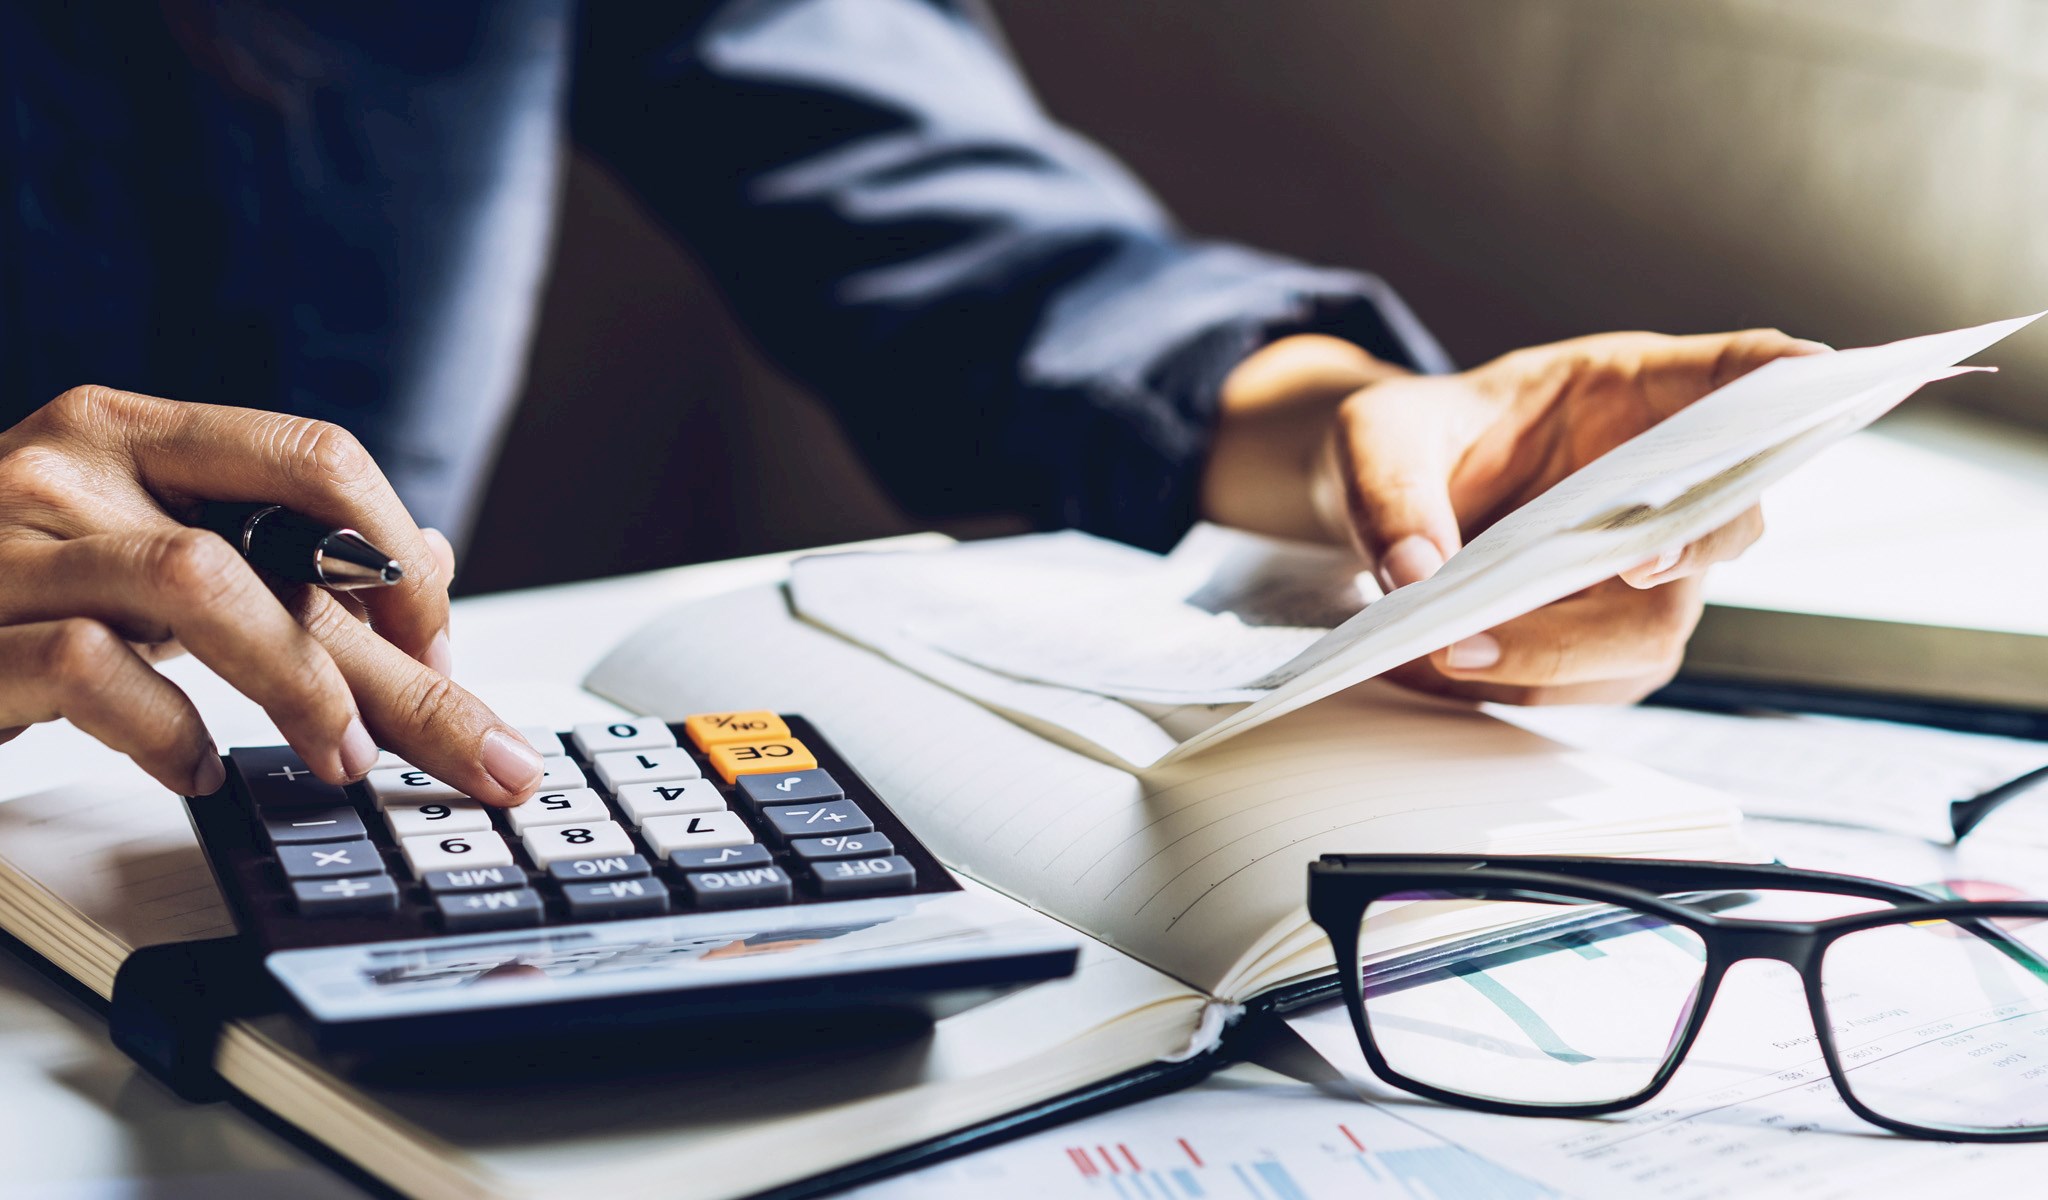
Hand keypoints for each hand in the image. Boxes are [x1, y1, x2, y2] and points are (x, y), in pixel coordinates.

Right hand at [0, 386, 543, 800]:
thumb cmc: (0, 594)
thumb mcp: (143, 555)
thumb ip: (271, 554)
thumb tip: (421, 561)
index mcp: (132, 433)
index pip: (312, 457)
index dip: (398, 559)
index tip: (440, 648)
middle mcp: (70, 465)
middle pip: (285, 550)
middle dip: (407, 666)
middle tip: (483, 754)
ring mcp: (7, 544)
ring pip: (197, 585)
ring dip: (299, 686)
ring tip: (345, 761)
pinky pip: (88, 668)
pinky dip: (166, 728)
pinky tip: (199, 769)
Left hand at [1203, 330, 1827, 703]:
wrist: (1386, 504)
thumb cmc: (1405, 443)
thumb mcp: (1374, 438)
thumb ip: (1392, 490)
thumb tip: (1418, 573)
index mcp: (1633, 391)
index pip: (1738, 373)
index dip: (1785, 376)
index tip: (1813, 373)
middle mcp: (1660, 483)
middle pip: (1721, 523)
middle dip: (1681, 549)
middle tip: (1625, 564)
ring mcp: (1645, 568)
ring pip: (1652, 627)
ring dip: (1560, 650)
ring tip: (1449, 648)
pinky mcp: (1606, 639)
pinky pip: (1591, 679)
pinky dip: (1518, 682)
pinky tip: (1440, 665)